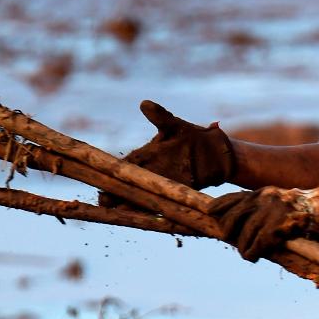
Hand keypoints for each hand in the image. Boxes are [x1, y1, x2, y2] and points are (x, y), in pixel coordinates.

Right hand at [100, 101, 233, 206]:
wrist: (218, 153)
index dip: (112, 171)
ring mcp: (164, 182)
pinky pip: (162, 202)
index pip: (125, 164)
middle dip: (116, 190)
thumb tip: (144, 103)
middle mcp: (153, 170)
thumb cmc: (194, 136)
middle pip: (129, 182)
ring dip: (130, 202)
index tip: (99, 177)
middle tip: (102, 200)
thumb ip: (161, 118)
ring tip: (115, 210)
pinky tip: (143, 214)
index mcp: (148, 154)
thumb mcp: (177, 126)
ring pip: (142, 193)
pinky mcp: (177, 191)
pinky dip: (153, 208)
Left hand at [207, 186, 318, 261]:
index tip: (209, 212)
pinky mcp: (277, 228)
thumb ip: (259, 204)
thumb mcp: (276, 197)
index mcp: (260, 192)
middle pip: (230, 219)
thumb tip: (238, 218)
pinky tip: (252, 256)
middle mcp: (261, 201)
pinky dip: (252, 253)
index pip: (230, 198)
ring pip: (243, 236)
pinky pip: (257, 245)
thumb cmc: (299, 206)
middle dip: (227, 231)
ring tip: (246, 253)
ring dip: (242, 248)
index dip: (217, 207)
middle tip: (231, 238)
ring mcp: (269, 214)